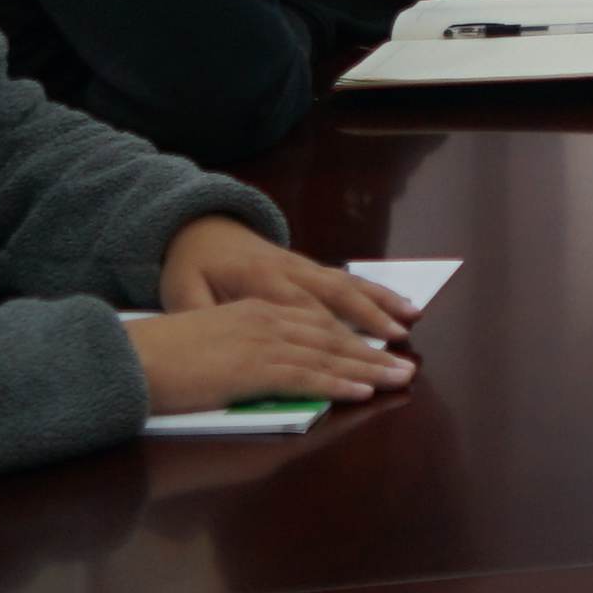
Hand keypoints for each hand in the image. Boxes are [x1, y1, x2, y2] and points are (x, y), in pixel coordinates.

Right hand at [126, 296, 419, 415]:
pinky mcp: (252, 367)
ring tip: (398, 379)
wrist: (127, 358)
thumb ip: (243, 356)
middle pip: (330, 335)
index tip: (378, 346)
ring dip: (367, 368)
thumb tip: (269, 376)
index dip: (349, 335)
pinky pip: (306, 375)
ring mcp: (260, 341)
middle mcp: (262, 319)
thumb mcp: (209, 347)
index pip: (312, 322)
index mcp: (251, 311)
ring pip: (327, 354)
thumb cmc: (158, 359)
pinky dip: (339, 383)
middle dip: (371, 352)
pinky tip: (363, 391)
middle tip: (405, 365)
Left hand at [158, 219, 427, 332]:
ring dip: (380, 305)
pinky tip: (400, 304)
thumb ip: (204, 317)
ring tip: (410, 323)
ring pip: (347, 285)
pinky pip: (347, 279)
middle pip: (335, 301)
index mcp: (258, 279)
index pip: (301, 314)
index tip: (356, 365)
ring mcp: (302, 266)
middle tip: (398, 354)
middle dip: (369, 328)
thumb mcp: (181, 294)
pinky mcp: (308, 267)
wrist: (198, 227)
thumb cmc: (189, 268)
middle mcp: (289, 270)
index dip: (330, 340)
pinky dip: (375, 292)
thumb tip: (223, 341)